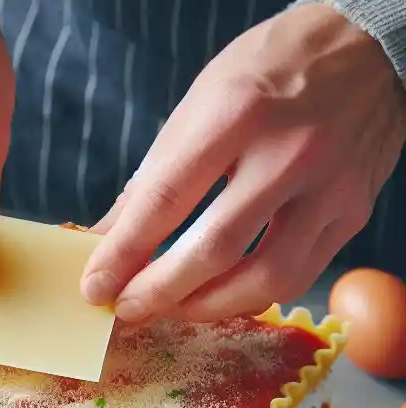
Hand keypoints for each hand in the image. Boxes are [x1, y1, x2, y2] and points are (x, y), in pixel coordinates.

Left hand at [81, 3, 405, 322]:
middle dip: (159, 292)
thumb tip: (103, 242)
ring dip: (206, 307)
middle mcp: (289, 152)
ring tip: (171, 308)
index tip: (94, 288)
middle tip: (127, 309)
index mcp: (238, 113)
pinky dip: (249, 298)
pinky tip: (219, 297)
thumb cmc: (269, 73)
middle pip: (214, 250)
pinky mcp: (353, 212)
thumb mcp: (198, 106)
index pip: (165, 201)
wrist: (367, 44)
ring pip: (263, 279)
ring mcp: (329, 186)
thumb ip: (151, 181)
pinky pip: (297, 278)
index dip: (123, 254)